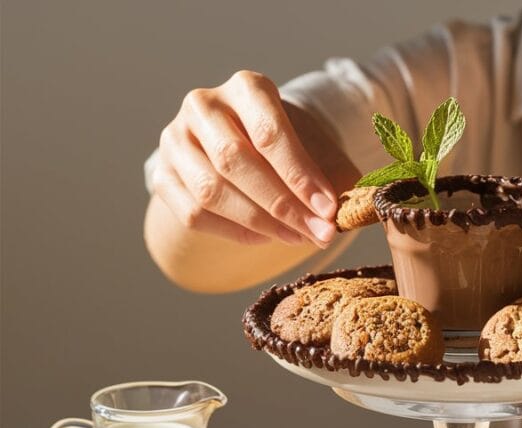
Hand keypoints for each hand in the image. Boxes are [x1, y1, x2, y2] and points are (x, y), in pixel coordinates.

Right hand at [152, 70, 338, 246]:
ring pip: (211, 191)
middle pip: (236, 161)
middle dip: (283, 205)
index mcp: (246, 87)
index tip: (329, 210)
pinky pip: (194, 214)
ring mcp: (175, 139)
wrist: (240, 141)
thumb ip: (332, 173)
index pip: (269, 132)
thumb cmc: (285, 145)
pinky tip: (267, 238)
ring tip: (299, 238)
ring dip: (261, 224)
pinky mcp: (161, 175)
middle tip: (319, 233)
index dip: (300, 176)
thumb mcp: (313, 145)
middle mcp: (203, 105)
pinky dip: (234, 233)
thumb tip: (352, 210)